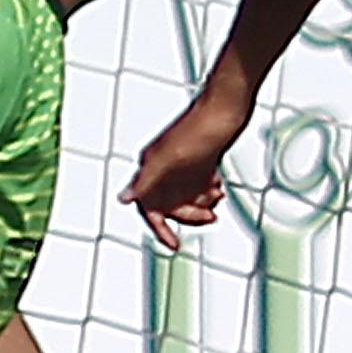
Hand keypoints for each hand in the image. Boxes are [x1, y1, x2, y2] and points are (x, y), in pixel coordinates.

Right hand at [125, 84, 251, 248]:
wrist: (227, 107)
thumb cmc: (200, 128)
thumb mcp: (171, 157)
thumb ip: (147, 179)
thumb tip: (124, 199)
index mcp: (152, 167)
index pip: (149, 207)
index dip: (160, 229)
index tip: (174, 245)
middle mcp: (164, 168)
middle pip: (171, 205)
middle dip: (191, 214)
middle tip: (211, 217)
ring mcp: (182, 165)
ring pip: (187, 196)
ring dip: (202, 203)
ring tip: (217, 199)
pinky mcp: (199, 160)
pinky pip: (199, 185)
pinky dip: (208, 190)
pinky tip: (218, 187)